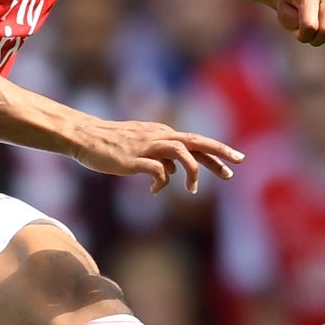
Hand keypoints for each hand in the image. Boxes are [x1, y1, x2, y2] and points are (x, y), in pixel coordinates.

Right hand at [74, 118, 242, 193]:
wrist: (86, 138)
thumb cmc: (112, 144)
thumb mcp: (142, 147)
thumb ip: (160, 158)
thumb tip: (173, 172)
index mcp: (163, 133)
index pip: (196, 141)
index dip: (216, 152)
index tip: (235, 162)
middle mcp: (159, 136)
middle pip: (196, 141)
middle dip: (219, 152)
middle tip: (239, 162)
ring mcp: (147, 147)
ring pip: (180, 153)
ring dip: (192, 171)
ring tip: (192, 190)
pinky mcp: (134, 159)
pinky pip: (157, 171)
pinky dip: (162, 182)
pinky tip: (155, 191)